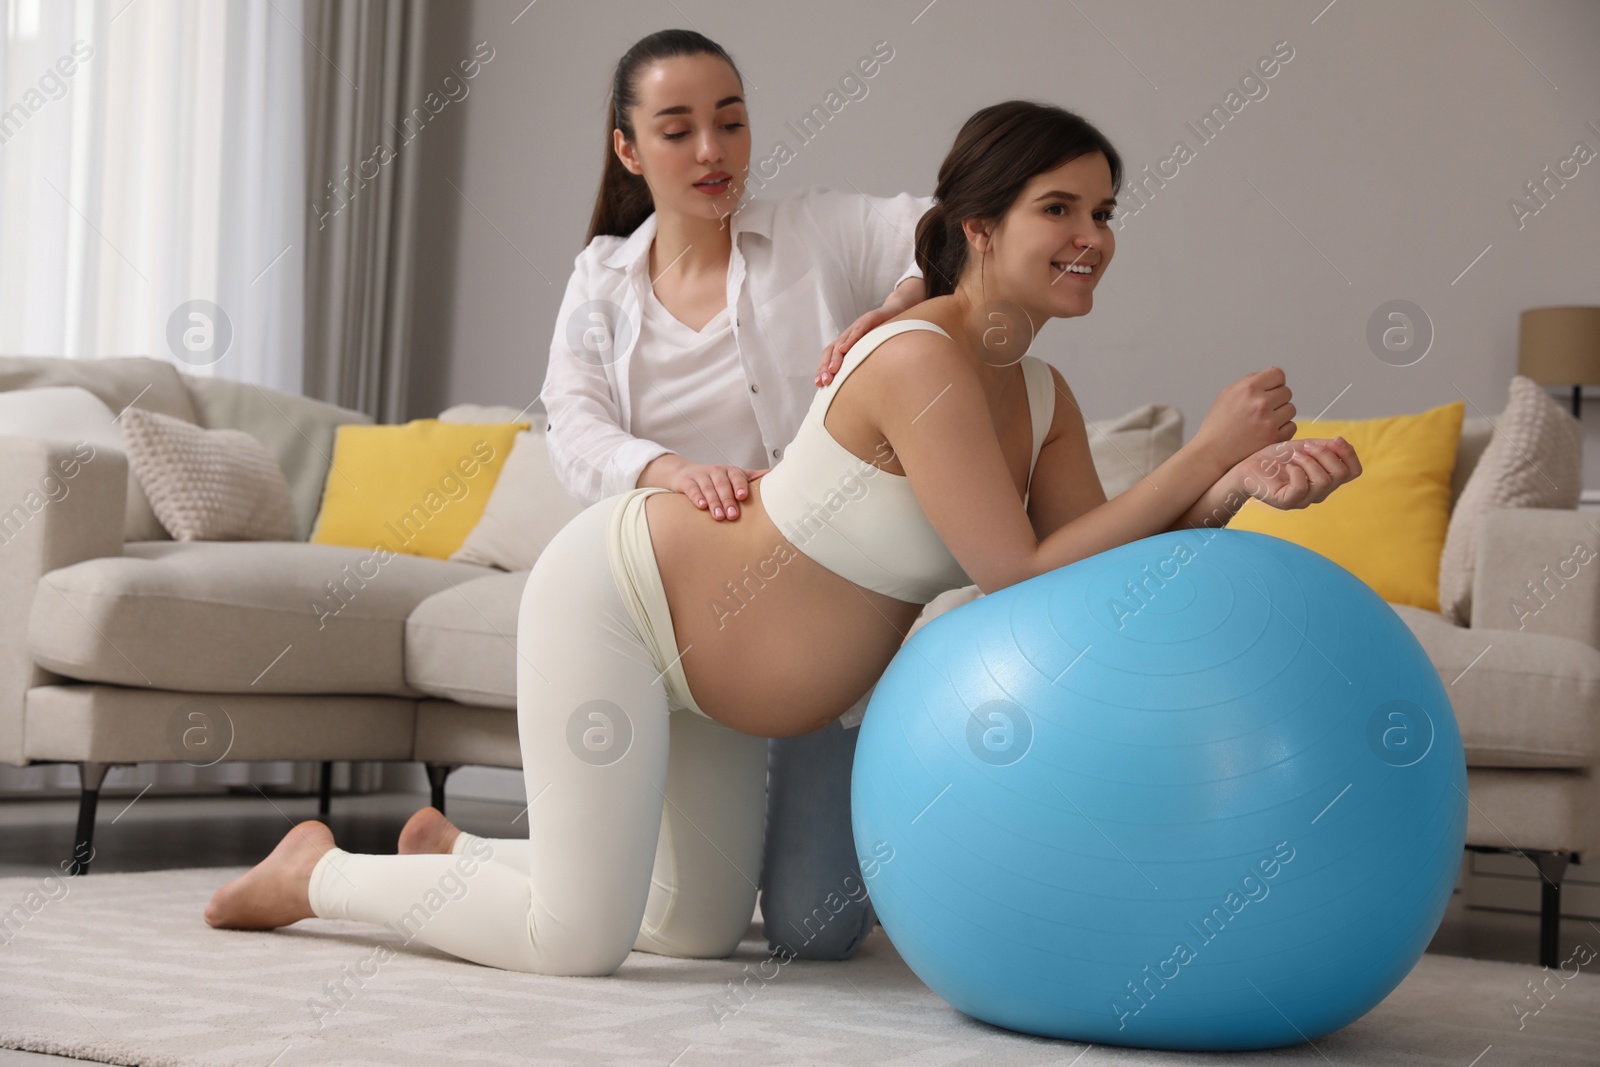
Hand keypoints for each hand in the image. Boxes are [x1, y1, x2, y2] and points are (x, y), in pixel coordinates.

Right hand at [669, 461, 770, 520]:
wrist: (685, 473)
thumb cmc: (715, 479)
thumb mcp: (733, 476)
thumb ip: (753, 477)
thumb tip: (774, 473)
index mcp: (730, 471)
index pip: (737, 476)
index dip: (740, 485)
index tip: (743, 496)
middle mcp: (716, 471)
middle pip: (723, 485)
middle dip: (728, 500)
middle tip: (733, 515)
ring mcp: (700, 475)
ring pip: (708, 488)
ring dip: (714, 502)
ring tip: (719, 516)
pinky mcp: (687, 481)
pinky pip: (692, 489)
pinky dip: (697, 497)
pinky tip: (701, 506)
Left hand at [817, 307, 895, 385]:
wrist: (896, 310)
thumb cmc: (883, 333)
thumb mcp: (871, 350)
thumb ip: (861, 362)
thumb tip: (858, 385)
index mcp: (847, 343)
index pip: (829, 356)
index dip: (823, 369)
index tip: (819, 384)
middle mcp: (848, 335)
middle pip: (831, 350)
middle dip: (825, 366)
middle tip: (824, 381)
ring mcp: (857, 326)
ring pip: (841, 342)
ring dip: (835, 357)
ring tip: (832, 370)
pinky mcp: (868, 319)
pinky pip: (858, 330)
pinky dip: (850, 340)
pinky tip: (845, 349)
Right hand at [1192, 367, 1297, 471]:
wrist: (1212, 453)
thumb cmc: (1217, 424)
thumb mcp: (1227, 394)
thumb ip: (1250, 381)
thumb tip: (1272, 371)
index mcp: (1248, 388)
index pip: (1278, 374)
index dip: (1274, 382)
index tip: (1269, 391)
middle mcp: (1260, 402)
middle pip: (1287, 392)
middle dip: (1277, 399)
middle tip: (1262, 410)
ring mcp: (1268, 421)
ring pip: (1291, 409)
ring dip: (1281, 415)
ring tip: (1263, 422)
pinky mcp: (1274, 438)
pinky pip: (1291, 426)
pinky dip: (1283, 429)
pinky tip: (1267, 432)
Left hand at [1233, 437, 1360, 510]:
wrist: (1247, 465)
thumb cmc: (1275, 458)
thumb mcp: (1304, 447)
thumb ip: (1325, 447)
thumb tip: (1342, 443)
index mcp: (1326, 478)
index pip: (1354, 472)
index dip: (1349, 454)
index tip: (1336, 440)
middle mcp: (1318, 492)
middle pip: (1341, 474)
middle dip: (1325, 454)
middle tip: (1305, 447)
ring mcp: (1303, 500)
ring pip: (1324, 482)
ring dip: (1310, 461)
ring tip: (1294, 455)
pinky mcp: (1286, 502)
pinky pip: (1302, 489)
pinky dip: (1297, 472)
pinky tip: (1288, 467)